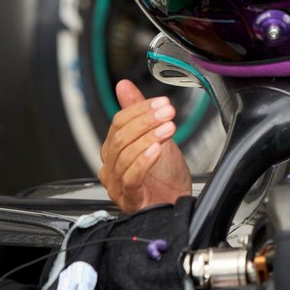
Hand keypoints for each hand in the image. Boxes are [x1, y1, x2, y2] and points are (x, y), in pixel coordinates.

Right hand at [99, 79, 192, 212]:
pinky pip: (131, 178)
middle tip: (168, 113)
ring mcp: (117, 185)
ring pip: (124, 156)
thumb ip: (138, 112)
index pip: (118, 123)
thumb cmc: (165, 177)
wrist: (179, 204)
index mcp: (113, 151)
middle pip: (119, 138)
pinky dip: (143, 161)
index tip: (162, 103)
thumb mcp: (156, 137)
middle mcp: (110, 167)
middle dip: (146, 122)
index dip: (140, 110)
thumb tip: (123, 85)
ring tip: (168, 129)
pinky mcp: (129, 200)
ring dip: (149, 138)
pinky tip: (157, 150)